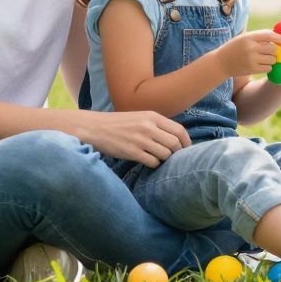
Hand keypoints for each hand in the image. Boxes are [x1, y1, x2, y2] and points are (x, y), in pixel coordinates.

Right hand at [75, 110, 190, 168]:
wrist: (94, 128)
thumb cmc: (118, 123)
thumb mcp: (140, 117)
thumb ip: (156, 124)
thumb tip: (175, 137)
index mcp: (152, 117)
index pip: (179, 130)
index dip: (186, 141)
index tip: (187, 148)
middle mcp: (148, 127)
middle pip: (174, 143)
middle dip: (177, 152)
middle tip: (174, 157)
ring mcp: (140, 140)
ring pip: (165, 154)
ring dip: (165, 159)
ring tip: (160, 159)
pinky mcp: (132, 152)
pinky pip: (152, 162)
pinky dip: (155, 164)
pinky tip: (150, 163)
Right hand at [213, 29, 280, 80]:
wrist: (220, 63)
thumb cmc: (234, 48)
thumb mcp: (244, 38)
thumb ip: (259, 36)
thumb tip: (278, 34)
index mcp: (249, 37)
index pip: (270, 35)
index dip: (280, 38)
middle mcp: (251, 48)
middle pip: (274, 49)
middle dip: (275, 50)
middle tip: (271, 51)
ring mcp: (252, 59)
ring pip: (273, 59)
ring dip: (272, 59)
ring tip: (264, 58)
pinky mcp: (252, 69)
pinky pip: (268, 68)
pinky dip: (268, 67)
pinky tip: (261, 65)